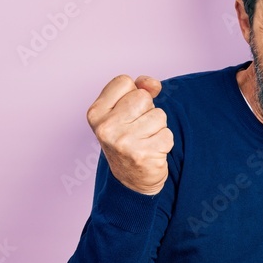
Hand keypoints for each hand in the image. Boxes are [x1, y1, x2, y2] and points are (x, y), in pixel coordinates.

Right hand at [86, 75, 173, 195]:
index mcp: (96, 113)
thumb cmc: (129, 139)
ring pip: (159, 115)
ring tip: (145, 140)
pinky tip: (152, 151)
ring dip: (158, 128)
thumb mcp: (124, 111)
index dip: (132, 93)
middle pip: (143, 97)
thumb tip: (153, 84)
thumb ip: (139, 89)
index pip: (124, 81)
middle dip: (147, 111)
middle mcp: (105, 127)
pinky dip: (165, 142)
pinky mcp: (143, 155)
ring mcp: (123, 142)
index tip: (128, 112)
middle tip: (138, 129)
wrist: (131, 182)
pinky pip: (167, 134)